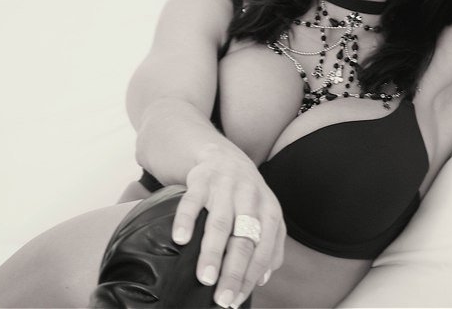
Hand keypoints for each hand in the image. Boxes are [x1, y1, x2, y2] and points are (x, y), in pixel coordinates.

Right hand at [171, 143, 284, 307]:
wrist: (223, 156)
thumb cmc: (246, 195)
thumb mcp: (265, 214)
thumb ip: (270, 243)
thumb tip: (262, 278)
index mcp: (268, 209)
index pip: (263, 248)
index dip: (251, 275)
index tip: (237, 299)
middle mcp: (249, 198)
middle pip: (244, 240)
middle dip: (233, 271)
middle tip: (223, 298)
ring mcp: (225, 188)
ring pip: (220, 224)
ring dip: (212, 253)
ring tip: (205, 278)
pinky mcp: (201, 181)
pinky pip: (192, 201)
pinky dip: (186, 220)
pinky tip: (181, 239)